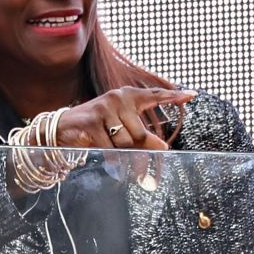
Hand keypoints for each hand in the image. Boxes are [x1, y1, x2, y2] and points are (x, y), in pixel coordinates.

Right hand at [54, 87, 194, 153]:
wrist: (61, 127)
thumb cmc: (96, 127)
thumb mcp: (119, 127)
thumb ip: (140, 134)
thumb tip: (162, 149)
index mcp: (127, 95)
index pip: (154, 95)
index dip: (173, 96)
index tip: (192, 95)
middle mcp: (117, 97)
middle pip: (139, 134)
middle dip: (134, 148)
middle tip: (125, 151)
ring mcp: (104, 109)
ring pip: (125, 143)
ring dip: (118, 153)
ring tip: (105, 145)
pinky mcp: (92, 123)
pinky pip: (110, 149)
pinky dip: (109, 158)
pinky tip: (100, 151)